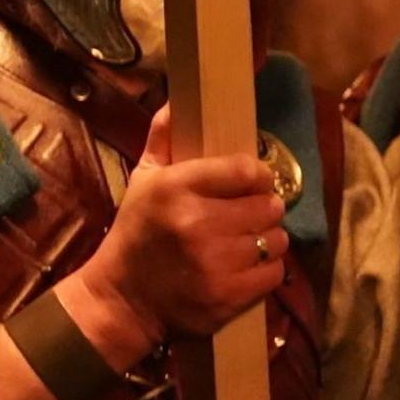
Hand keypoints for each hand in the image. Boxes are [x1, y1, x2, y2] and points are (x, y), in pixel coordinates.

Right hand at [82, 108, 287, 343]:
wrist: (122, 300)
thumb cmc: (137, 233)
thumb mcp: (143, 181)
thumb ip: (164, 138)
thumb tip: (180, 100)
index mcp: (175, 187)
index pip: (247, 170)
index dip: (257, 176)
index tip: (252, 183)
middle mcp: (196, 223)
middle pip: (269, 205)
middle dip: (262, 209)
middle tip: (245, 216)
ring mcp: (214, 262)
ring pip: (276, 239)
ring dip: (266, 240)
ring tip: (244, 242)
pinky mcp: (227, 295)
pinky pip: (275, 272)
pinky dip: (266, 269)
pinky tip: (244, 268)